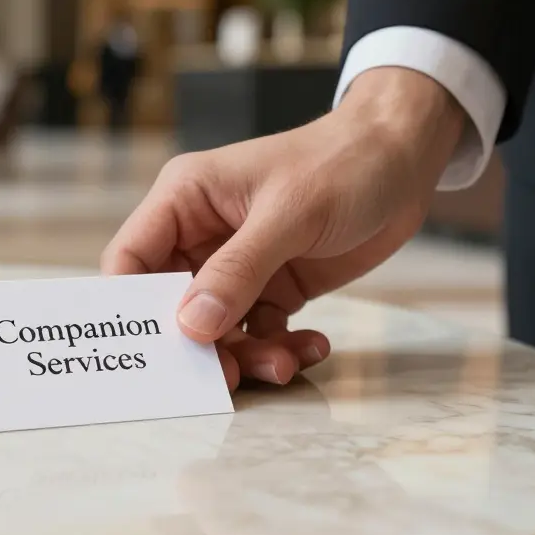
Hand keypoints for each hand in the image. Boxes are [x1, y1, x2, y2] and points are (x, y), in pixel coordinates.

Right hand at [102, 68, 466, 389]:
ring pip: (219, 328)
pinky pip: (261, 331)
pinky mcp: (274, 285)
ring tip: (284, 364)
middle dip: (199, 345)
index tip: (155, 353)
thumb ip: (238, 270)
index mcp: (185, 200)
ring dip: (248, 354)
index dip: (132, 307)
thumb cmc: (341, 162)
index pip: (131, 259)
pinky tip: (312, 346)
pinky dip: (282, 348)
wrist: (404, 158)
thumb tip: (192, 325)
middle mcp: (202, 234)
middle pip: (173, 306)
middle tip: (228, 376)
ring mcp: (238, 263)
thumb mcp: (288, 214)